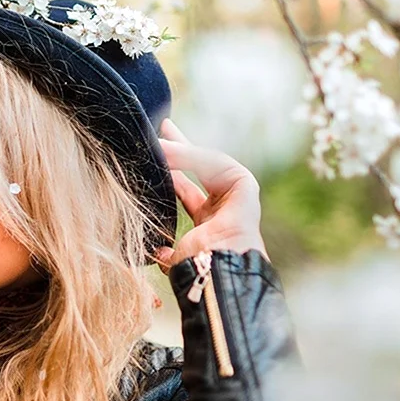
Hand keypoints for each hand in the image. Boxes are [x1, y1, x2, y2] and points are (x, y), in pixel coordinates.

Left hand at [154, 118, 267, 269]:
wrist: (218, 273)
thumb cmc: (196, 271)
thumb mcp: (172, 253)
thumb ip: (163, 248)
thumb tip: (154, 251)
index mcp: (206, 224)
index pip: (185, 189)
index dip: (170, 172)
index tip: (154, 153)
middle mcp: (222, 207)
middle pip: (198, 169)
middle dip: (181, 147)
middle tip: (164, 127)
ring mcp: (236, 196)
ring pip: (205, 163)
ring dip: (180, 151)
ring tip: (157, 142)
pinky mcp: (245, 185)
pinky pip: (215, 163)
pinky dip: (192, 155)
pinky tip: (171, 149)